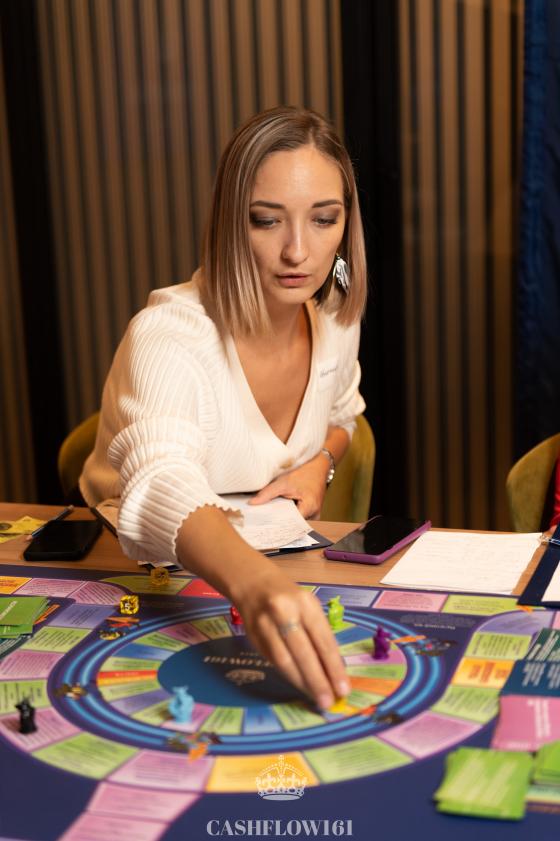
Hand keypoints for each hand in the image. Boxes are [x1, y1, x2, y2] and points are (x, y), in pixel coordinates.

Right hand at [232, 566, 349, 709]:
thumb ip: (318, 635)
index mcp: (305, 603)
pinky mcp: (253, 636)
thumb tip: (333, 671)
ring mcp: (265, 624)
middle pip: (303, 652)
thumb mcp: (308, 607)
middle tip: (328, 701)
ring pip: (285, 660)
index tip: (343, 689)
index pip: (322, 639)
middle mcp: (284, 612)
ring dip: (302, 683)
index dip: (334, 667)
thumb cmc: (289, 598)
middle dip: (318, 680)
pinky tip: (299, 685)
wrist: (253, 582)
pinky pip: (273, 661)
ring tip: (315, 698)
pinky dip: (288, 675)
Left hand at [249, 455, 329, 517]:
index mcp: (309, 508)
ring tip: (269, 515)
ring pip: (294, 521)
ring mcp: (314, 514)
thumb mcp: (284, 482)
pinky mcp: (311, 512)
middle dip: (278, 521)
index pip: (290, 524)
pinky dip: (288, 513)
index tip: (263, 524)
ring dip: (283, 517)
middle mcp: (314, 515)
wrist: (318, 466)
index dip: (276, 524)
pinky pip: (298, 516)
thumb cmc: (304, 473)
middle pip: (292, 524)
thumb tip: (252, 503)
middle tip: (262, 520)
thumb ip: (267, 493)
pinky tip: (279, 510)